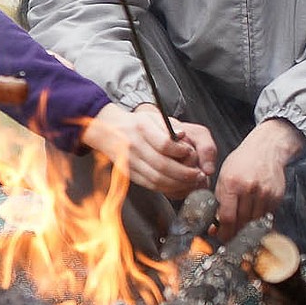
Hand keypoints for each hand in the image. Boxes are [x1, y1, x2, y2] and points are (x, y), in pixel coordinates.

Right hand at [80, 104, 216, 198]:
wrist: (106, 130)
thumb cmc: (134, 123)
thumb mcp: (152, 117)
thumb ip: (169, 126)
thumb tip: (182, 136)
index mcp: (141, 128)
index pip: (165, 144)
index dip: (181, 152)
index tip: (191, 152)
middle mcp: (134, 145)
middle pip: (163, 165)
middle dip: (185, 173)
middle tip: (199, 175)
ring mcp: (129, 161)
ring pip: (157, 178)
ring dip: (178, 184)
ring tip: (191, 182)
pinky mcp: (128, 172)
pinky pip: (149, 184)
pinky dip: (166, 188)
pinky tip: (177, 185)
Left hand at [214, 119, 305, 239]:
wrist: (266, 150)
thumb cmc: (241, 162)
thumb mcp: (223, 177)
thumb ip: (219, 199)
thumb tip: (216, 223)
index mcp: (231, 183)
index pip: (227, 216)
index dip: (223, 231)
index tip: (219, 237)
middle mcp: (249, 189)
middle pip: (241, 221)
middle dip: (233, 232)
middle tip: (227, 236)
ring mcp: (265, 193)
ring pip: (254, 221)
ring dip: (245, 228)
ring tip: (238, 228)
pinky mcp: (276, 197)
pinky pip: (266, 216)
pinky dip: (258, 220)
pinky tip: (251, 218)